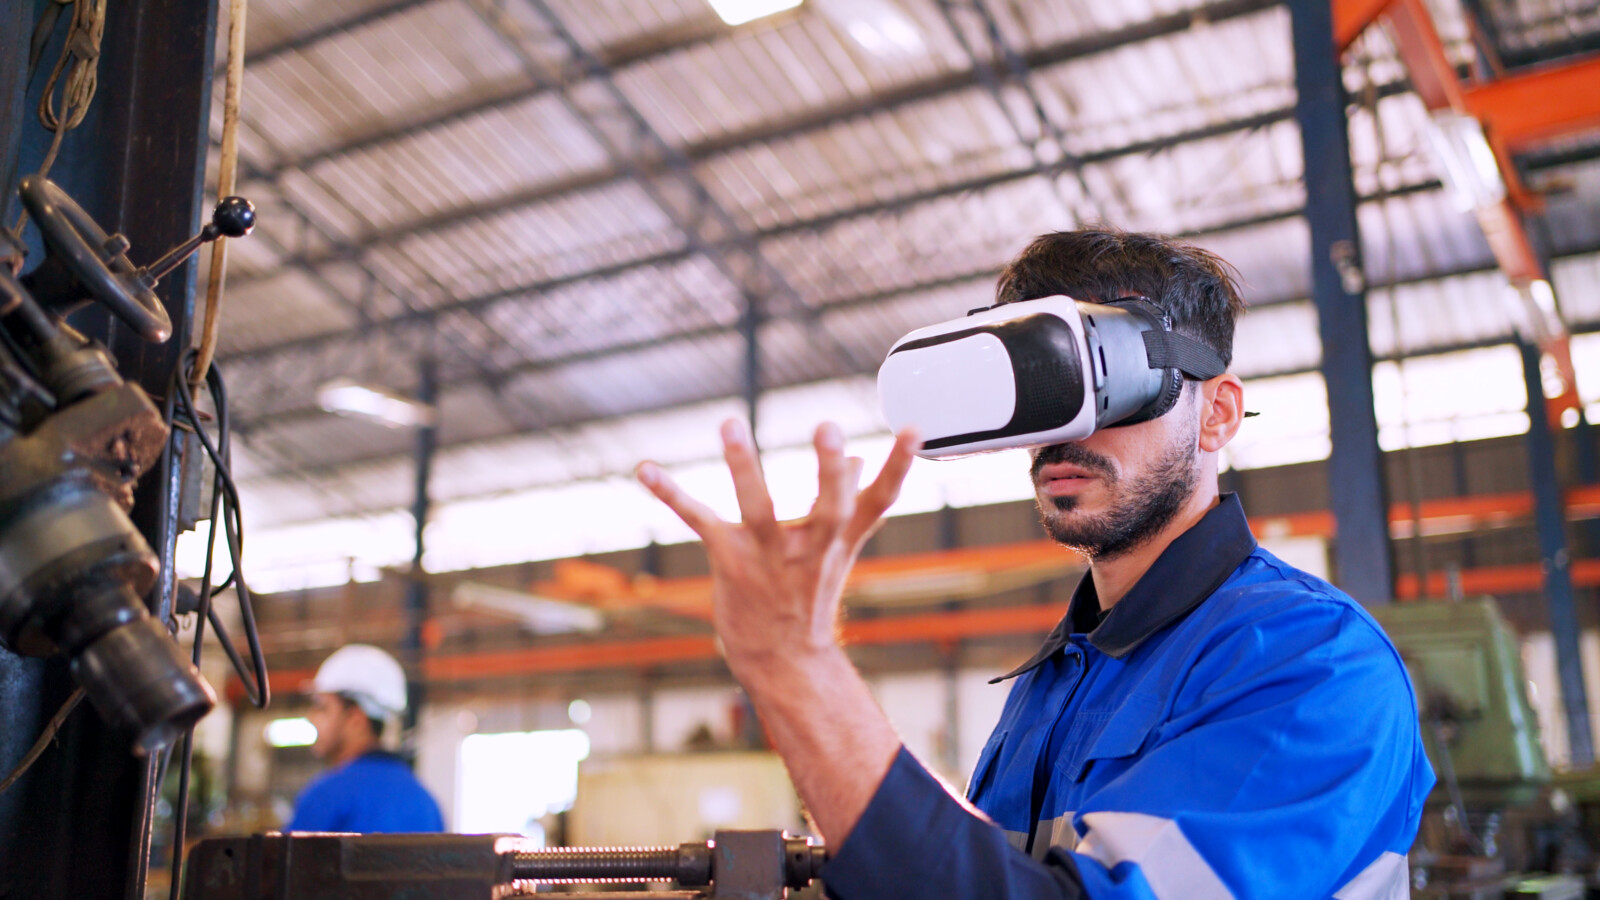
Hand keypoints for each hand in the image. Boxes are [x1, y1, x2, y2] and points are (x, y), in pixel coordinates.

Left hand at [636, 420, 917, 671]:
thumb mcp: (836, 552)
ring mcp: (769, 557)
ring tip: (731, 424)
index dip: (898, 466)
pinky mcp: (730, 561)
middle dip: (829, 471)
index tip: (915, 429)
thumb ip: (848, 503)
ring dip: (744, 466)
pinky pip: (700, 520)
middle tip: (828, 427)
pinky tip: (645, 469)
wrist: (782, 660)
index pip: (879, 500)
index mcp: (840, 540)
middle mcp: (810, 549)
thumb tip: (861, 460)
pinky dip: (671, 493)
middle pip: (828, 507)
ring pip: (758, 509)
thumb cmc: (809, 597)